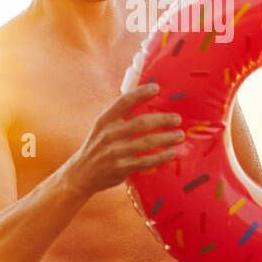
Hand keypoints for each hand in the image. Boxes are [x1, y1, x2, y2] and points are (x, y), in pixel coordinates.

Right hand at [63, 82, 183, 196]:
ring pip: (147, 142)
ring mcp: (115, 152)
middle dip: (163, 119)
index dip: (141, 93)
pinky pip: (146, 161)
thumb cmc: (98, 147)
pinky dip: (161, 156)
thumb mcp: (102, 128)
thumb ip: (119, 117)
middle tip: (177, 119)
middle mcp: (109, 134)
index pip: (124, 101)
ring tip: (179, 135)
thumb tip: (145, 103)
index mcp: (105, 120)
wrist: (81, 174)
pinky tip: (171, 153)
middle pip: (142, 122)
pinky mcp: (121, 167)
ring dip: (167, 138)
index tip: (157, 88)